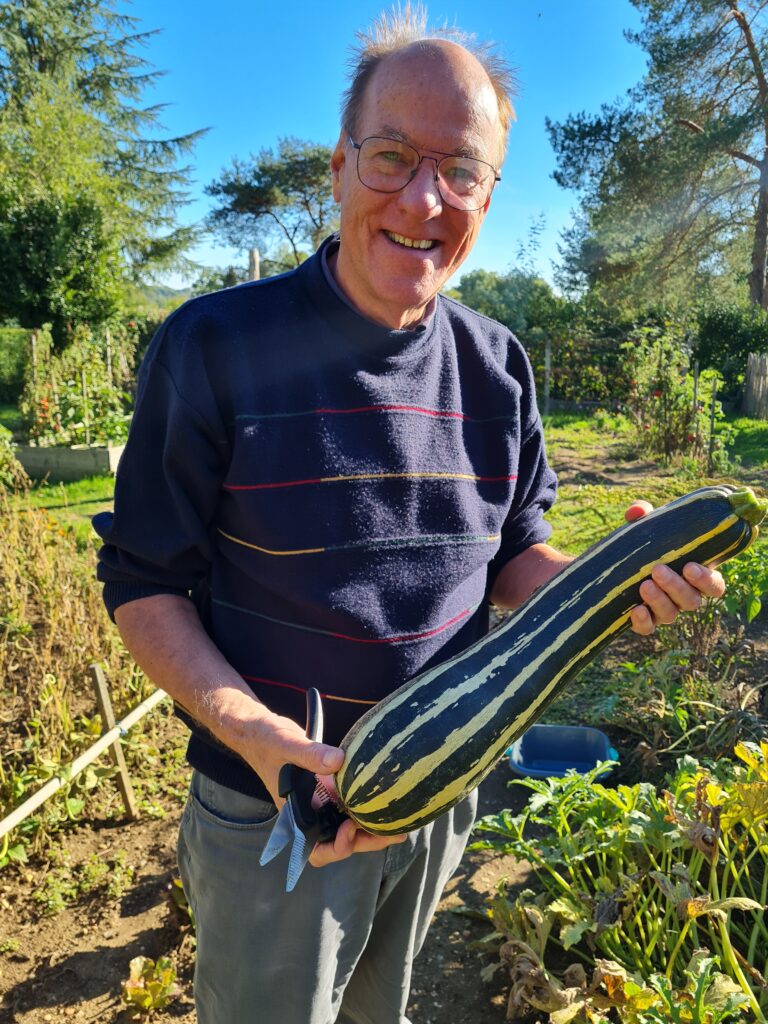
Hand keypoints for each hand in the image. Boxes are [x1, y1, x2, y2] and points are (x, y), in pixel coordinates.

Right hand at [245, 708, 406, 864]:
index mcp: (294, 815)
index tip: (351, 826)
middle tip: (395, 834)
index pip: (316, 849)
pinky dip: (365, 809)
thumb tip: (338, 760)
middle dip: (365, 842)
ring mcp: (319, 804)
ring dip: (370, 830)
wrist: (260, 730)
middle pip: (339, 843)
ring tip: (399, 826)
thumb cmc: (266, 740)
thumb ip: (310, 753)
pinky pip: (348, 806)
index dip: (337, 846)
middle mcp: (309, 815)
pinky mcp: (328, 790)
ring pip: (347, 827)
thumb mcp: (287, 744)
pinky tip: (386, 803)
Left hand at [624, 501, 725, 634]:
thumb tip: (638, 511)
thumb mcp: (642, 529)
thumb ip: (642, 516)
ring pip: (671, 615)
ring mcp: (663, 611)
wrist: (609, 566)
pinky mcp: (642, 620)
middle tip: (657, 570)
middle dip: (676, 587)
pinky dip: (643, 622)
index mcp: (693, 576)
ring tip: (643, 584)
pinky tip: (636, 610)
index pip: (714, 586)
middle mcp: (682, 597)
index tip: (689, 566)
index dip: (707, 580)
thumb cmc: (639, 546)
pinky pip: (648, 628)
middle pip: (692, 601)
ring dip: (659, 600)